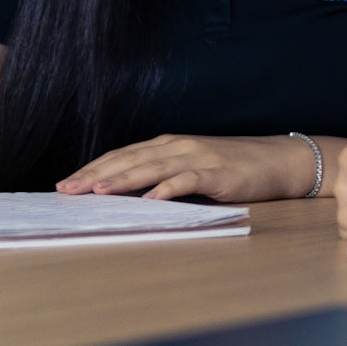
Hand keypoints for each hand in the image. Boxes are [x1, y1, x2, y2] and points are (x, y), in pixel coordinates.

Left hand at [57, 133, 328, 203]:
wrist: (280, 161)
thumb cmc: (235, 169)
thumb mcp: (193, 168)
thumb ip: (164, 176)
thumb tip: (127, 195)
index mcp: (169, 145)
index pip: (122, 155)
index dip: (93, 168)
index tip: (66, 182)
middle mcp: (178, 147)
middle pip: (129, 159)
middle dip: (96, 174)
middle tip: (67, 189)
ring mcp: (198, 158)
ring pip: (152, 167)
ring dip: (123, 179)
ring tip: (97, 191)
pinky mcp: (217, 173)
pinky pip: (188, 181)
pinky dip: (167, 189)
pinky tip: (150, 199)